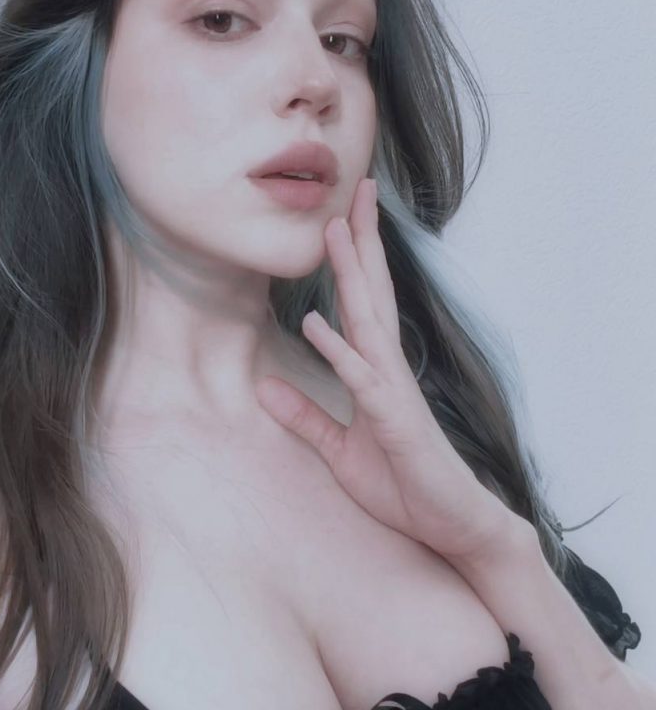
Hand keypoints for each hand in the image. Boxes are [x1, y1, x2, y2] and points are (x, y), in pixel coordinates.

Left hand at [255, 177, 519, 564]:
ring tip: (336, 230)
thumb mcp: (338, 450)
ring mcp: (394, 392)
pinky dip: (339, 352)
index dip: (352, 259)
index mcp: (377, 370)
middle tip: (357, 190)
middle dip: (362, 242)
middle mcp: (388, 369)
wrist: (450, 525)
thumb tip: (263, 388)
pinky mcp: (396, 420)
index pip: (362, 302)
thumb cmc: (403, 484)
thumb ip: (305, 417)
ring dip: (351, 275)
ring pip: (369, 322)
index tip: (342, 217)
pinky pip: (363, 381)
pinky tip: (315, 323)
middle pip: (371, 294)